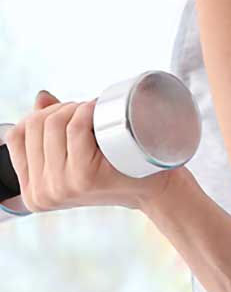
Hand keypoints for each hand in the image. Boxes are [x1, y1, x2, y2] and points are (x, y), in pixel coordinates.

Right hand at [4, 90, 171, 212]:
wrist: (153, 187)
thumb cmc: (116, 167)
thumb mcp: (75, 155)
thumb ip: (52, 131)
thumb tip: (41, 98)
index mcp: (32, 191)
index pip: (16, 135)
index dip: (39, 114)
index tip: (66, 114)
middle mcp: (41, 193)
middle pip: (35, 125)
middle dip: (61, 108)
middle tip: (86, 111)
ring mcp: (61, 186)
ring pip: (54, 123)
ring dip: (75, 107)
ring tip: (94, 113)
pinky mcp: (83, 176)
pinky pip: (75, 129)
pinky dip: (86, 112)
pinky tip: (98, 111)